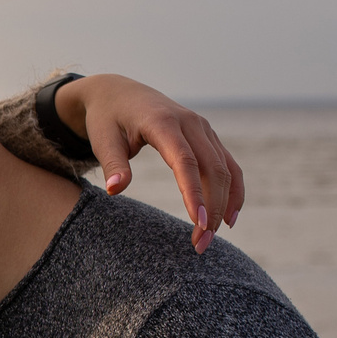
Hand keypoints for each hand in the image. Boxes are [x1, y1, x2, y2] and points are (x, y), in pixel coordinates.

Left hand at [57, 74, 245, 254]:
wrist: (118, 92)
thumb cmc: (107, 118)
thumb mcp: (102, 138)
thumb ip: (112, 164)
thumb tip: (115, 190)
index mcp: (163, 122)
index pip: (186, 161)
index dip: (195, 193)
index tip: (199, 223)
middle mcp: (190, 122)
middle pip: (212, 169)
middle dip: (212, 208)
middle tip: (201, 245)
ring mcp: (202, 128)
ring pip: (225, 168)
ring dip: (224, 204)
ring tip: (212, 237)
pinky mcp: (207, 136)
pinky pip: (228, 164)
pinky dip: (233, 190)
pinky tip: (229, 217)